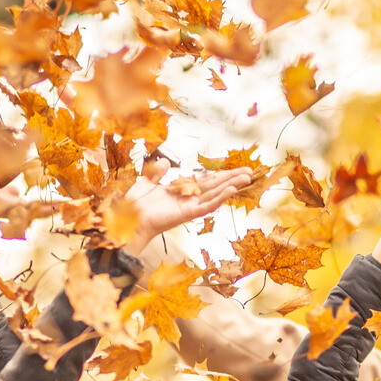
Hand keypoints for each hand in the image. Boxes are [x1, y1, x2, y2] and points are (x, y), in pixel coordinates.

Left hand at [122, 166, 253, 252]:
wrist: (129, 218)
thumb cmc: (135, 204)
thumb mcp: (146, 182)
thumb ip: (157, 172)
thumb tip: (164, 162)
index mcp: (181, 190)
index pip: (205, 180)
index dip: (220, 174)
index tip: (235, 169)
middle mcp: (188, 198)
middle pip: (215, 185)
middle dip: (232, 178)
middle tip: (251, 172)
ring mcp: (189, 206)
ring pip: (215, 194)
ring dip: (231, 185)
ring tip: (247, 178)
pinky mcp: (188, 213)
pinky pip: (207, 205)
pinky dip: (219, 198)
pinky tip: (231, 191)